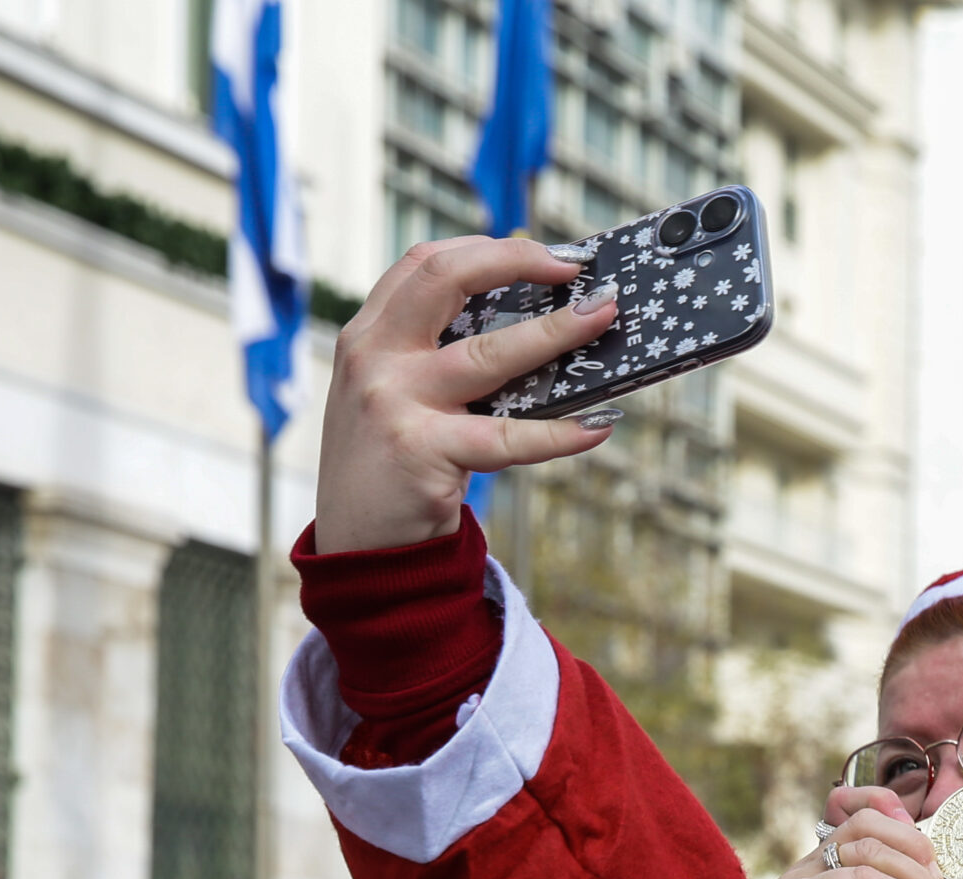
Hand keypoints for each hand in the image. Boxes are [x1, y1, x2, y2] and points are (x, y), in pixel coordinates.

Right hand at [315, 236, 620, 553]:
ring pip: (491, 353)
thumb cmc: (392, 467)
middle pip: (448, 279)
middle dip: (517, 260)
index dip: (486, 248)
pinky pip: (509, 437)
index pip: (424, 264)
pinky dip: (561, 434)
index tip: (542, 253)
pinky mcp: (422, 451)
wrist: (359, 546)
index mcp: (367, 336)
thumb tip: (536, 330)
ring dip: (558, 332)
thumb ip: (435, 357)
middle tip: (574, 270)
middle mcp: (375, 358)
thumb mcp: (395, 397)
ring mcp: (395, 402)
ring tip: (604, 318)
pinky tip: (597, 426)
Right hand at [771, 786, 953, 878]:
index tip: (930, 845)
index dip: (891, 808)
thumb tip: (920, 825)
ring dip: (914, 877)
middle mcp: (807, 870)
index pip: (849, 807)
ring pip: (867, 847)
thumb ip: (909, 869)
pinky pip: (860, 877)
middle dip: (914, 848)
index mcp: (830, 867)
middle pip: (864, 822)